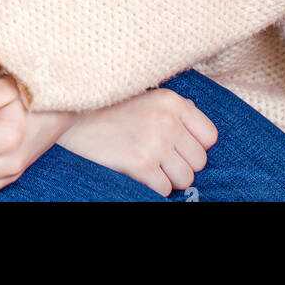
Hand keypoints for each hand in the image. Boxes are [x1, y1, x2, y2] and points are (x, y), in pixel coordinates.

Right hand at [56, 87, 217, 195]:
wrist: (74, 116)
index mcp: (172, 101)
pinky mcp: (141, 165)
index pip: (210, 136)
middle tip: (161, 158)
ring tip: (151, 166)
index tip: (180, 146)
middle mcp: (168, 121)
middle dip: (183, 164)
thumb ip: (174, 107)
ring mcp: (155, 144)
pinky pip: (164, 190)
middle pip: (199, 161)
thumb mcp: (147, 95)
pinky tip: (140, 173)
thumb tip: (196, 121)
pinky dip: (154, 187)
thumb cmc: (111, 106)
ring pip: (185, 179)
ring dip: (170, 178)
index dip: (197, 145)